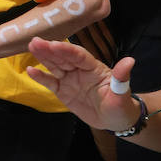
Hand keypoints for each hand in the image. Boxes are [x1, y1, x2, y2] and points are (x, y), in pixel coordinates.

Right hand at [26, 38, 140, 131]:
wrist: (114, 119)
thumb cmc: (120, 104)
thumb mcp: (121, 93)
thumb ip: (121, 77)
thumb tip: (130, 61)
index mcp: (94, 68)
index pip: (79, 56)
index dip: (67, 50)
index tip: (54, 44)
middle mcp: (80, 70)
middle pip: (63, 58)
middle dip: (50, 50)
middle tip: (35, 41)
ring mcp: (70, 80)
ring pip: (55, 67)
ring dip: (43, 57)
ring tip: (31, 47)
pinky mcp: (63, 91)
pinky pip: (51, 83)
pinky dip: (41, 77)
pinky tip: (30, 70)